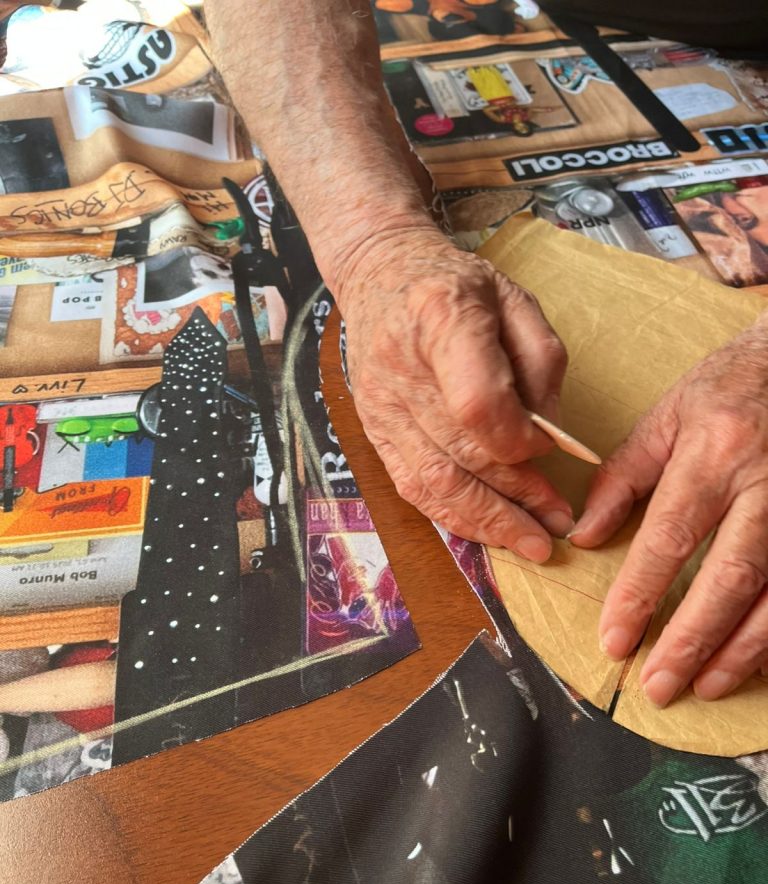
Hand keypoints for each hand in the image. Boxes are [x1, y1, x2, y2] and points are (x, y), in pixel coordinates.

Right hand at [335, 228, 572, 560]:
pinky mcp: (373, 429)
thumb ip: (542, 364)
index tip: (549, 450)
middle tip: (556, 523)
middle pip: (460, 453)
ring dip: (486, 520)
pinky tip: (486, 530)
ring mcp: (380, 404)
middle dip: (515, 497)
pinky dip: (452, 516)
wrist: (380, 275)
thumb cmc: (456, 286)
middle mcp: (402, 368)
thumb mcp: (516, 300)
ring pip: (434, 481)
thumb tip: (551, 436)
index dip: (518, 441)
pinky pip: (411, 486)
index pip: (478, 404)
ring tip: (529, 540)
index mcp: (443, 320)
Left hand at [570, 313, 767, 705]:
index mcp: (716, 453)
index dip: (640, 593)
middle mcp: (766, 485)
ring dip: (740, 649)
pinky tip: (752, 660)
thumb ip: (623, 478)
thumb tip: (583, 536)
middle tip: (658, 684)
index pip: (670, 536)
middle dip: (692, 638)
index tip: (614, 638)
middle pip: (729, 577)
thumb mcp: (668, 416)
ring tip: (704, 685)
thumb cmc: (730, 388)